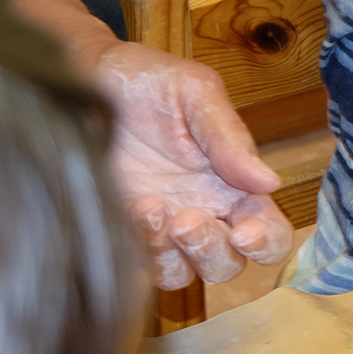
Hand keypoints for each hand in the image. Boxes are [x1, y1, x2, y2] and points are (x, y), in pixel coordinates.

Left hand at [91, 42, 293, 288]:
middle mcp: (203, 212)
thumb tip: (271, 182)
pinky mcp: (120, 232)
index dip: (267, 241)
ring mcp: (160, 227)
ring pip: (184, 275)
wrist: (80, 78)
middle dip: (213, 250)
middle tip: (188, 218)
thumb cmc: (146, 80)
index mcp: (233, 182)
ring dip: (175, 255)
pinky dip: (140, 250)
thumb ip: (230, 139)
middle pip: (228, 264)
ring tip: (153, 207)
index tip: (246, 232)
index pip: (270, 230)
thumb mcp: (197, 95)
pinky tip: (132, 207)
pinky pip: (137, 267)